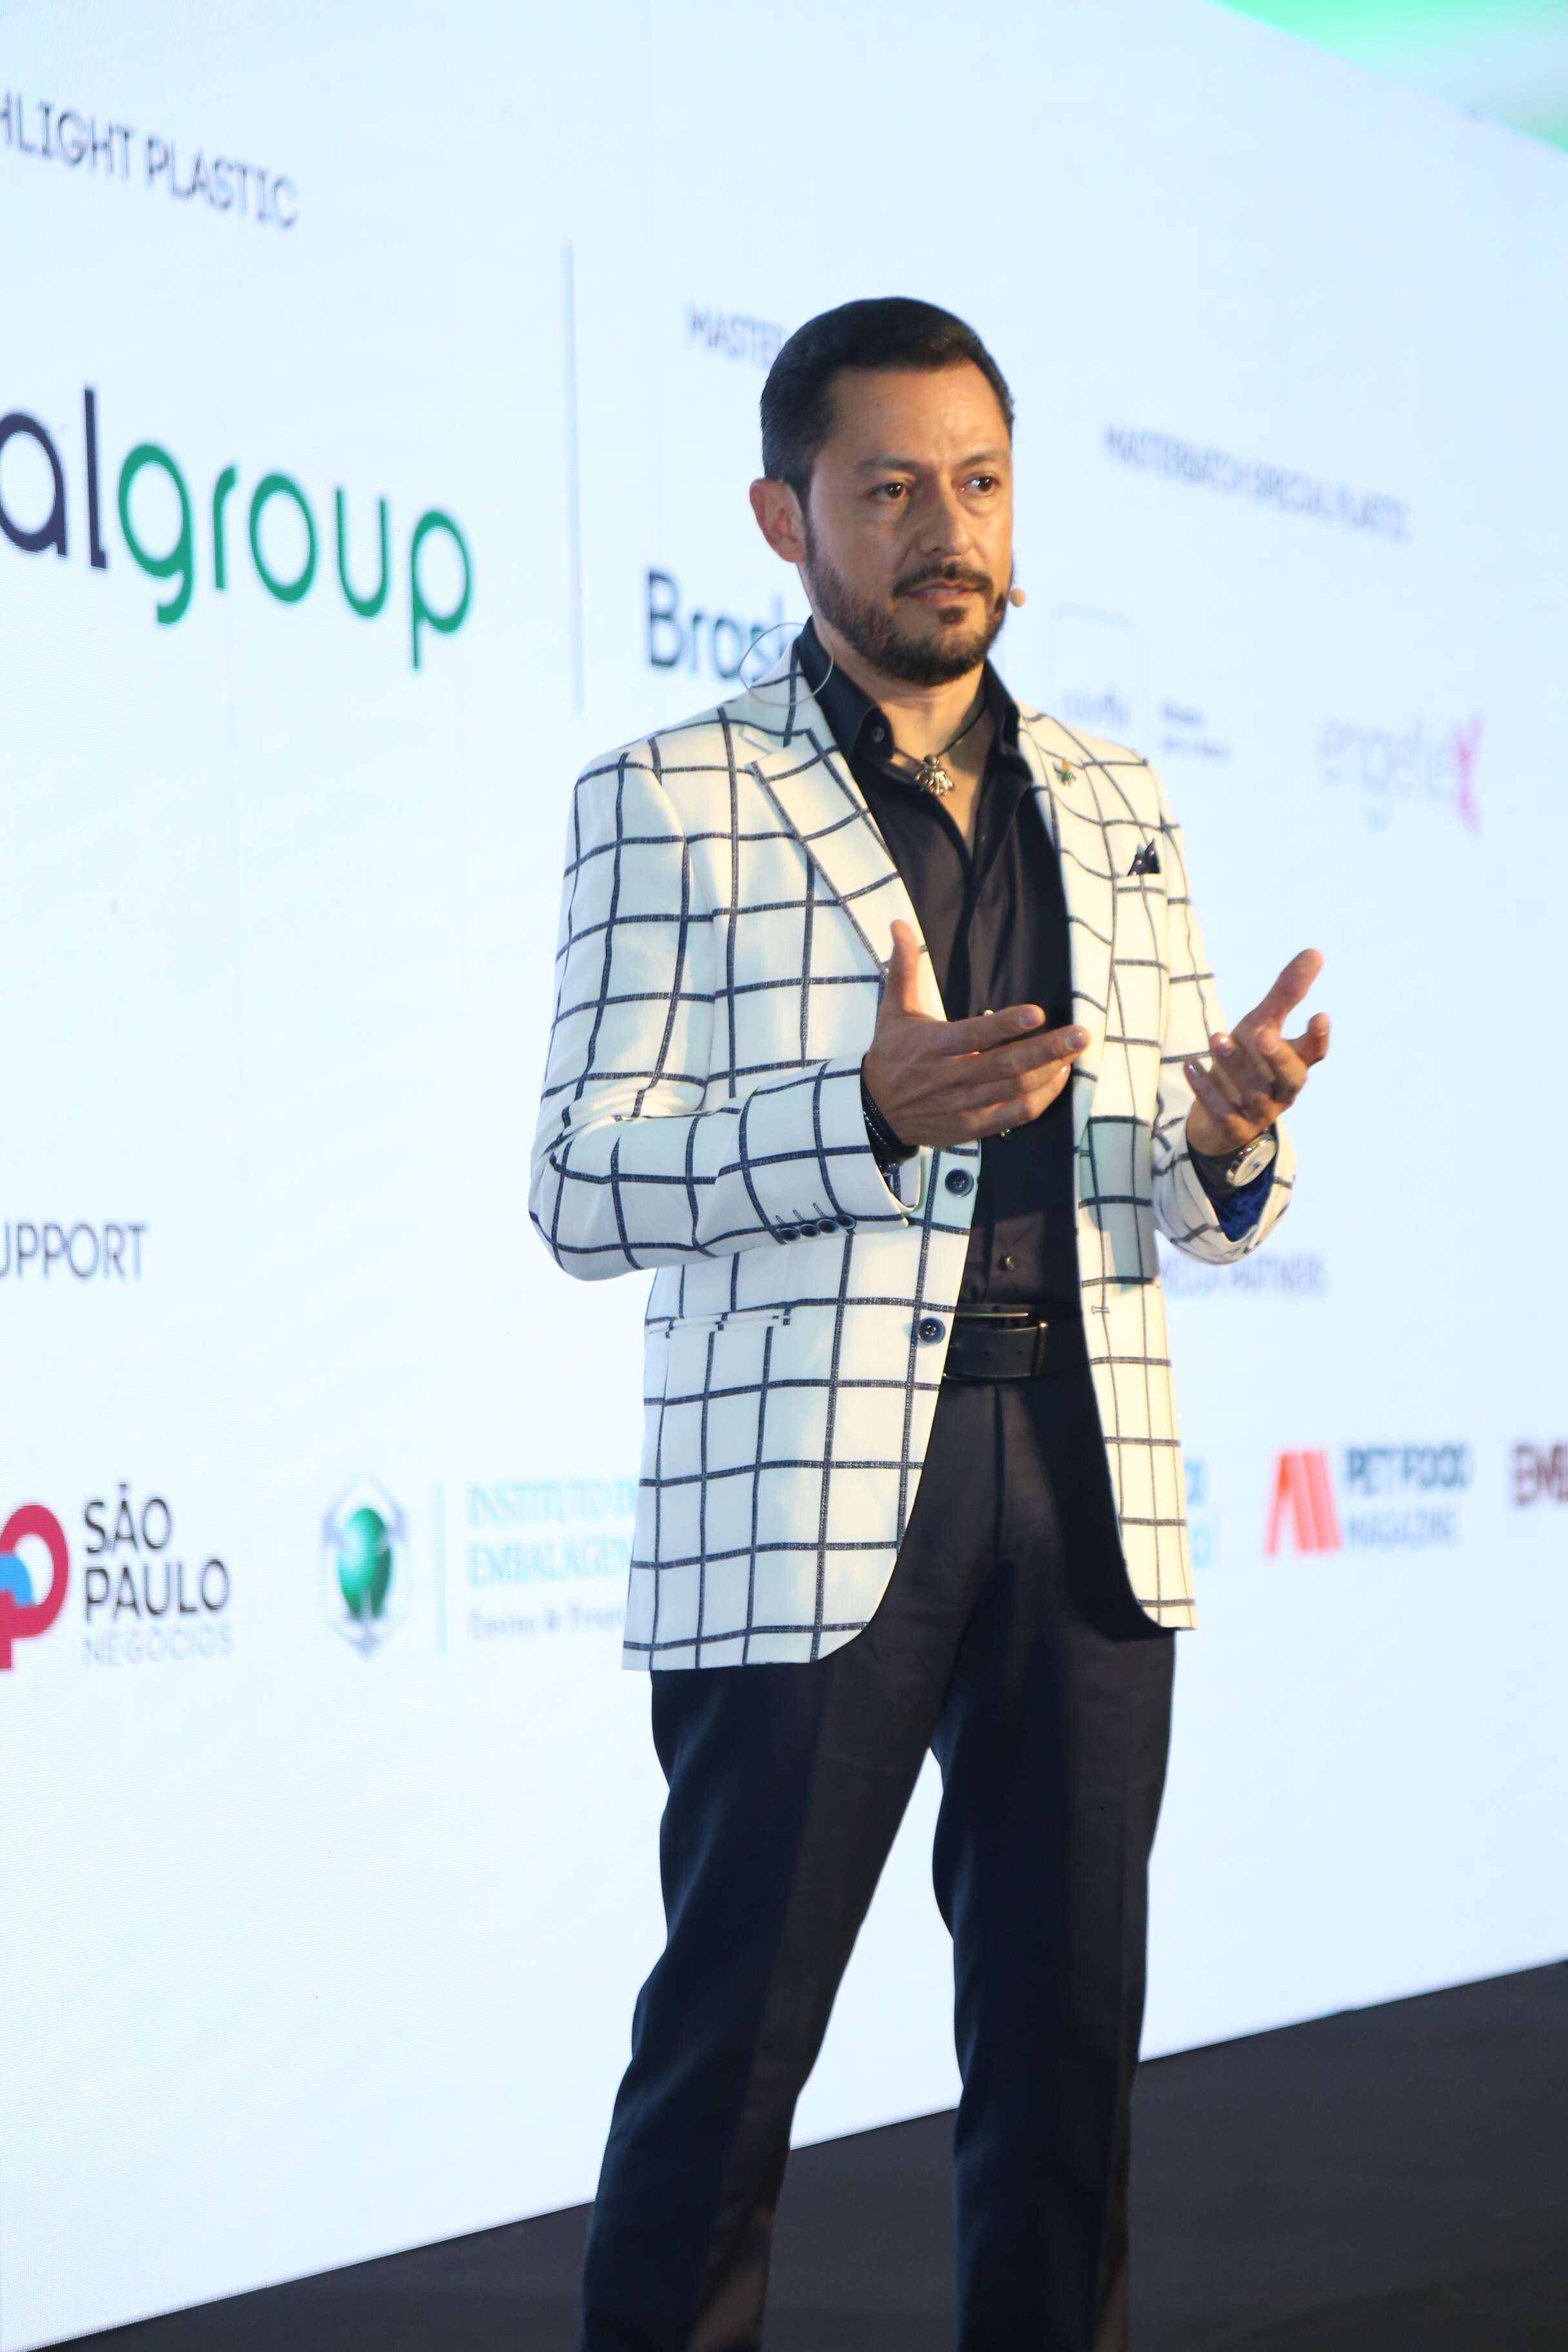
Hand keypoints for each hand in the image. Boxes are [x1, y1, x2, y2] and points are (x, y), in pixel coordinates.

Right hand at [863, 920, 1087, 1146]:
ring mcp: (962, 1105)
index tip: (1037, 1013)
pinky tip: (1057, 1079)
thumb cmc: (891, 1056)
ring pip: (1014, 1090)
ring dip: (1049, 1072)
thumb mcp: (893, 1011)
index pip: (975, 1035)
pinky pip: (1013, 1115)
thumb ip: (904, 968)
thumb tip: (899, 925)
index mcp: (933, 1046)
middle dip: (1046, 1049)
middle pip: (1004, 1064)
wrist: (875, 1112)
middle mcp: (950, 1077)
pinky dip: (1039, 1099)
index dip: (1006, 1025)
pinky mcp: (971, 1126)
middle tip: (1079, 1034)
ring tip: (1075, 1052)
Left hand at [1184, 948, 1329, 1156]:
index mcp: (1295, 1065)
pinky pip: (1222, 1112)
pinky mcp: (1233, 1129)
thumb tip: (1314, 952)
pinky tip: (1190, 1064)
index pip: (1315, 1054)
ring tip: (1216, 1037)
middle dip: (1278, 1056)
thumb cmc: (1247, 1062)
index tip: (1319, 1014)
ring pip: (1252, 1091)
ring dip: (1233, 1064)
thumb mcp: (1262, 1025)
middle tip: (1263, 1035)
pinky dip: (1206, 1089)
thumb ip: (1286, 993)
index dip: (1318, 1038)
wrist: (1216, 1117)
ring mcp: (1260, 1113)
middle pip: (1291, 1077)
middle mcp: (1283, 1091)